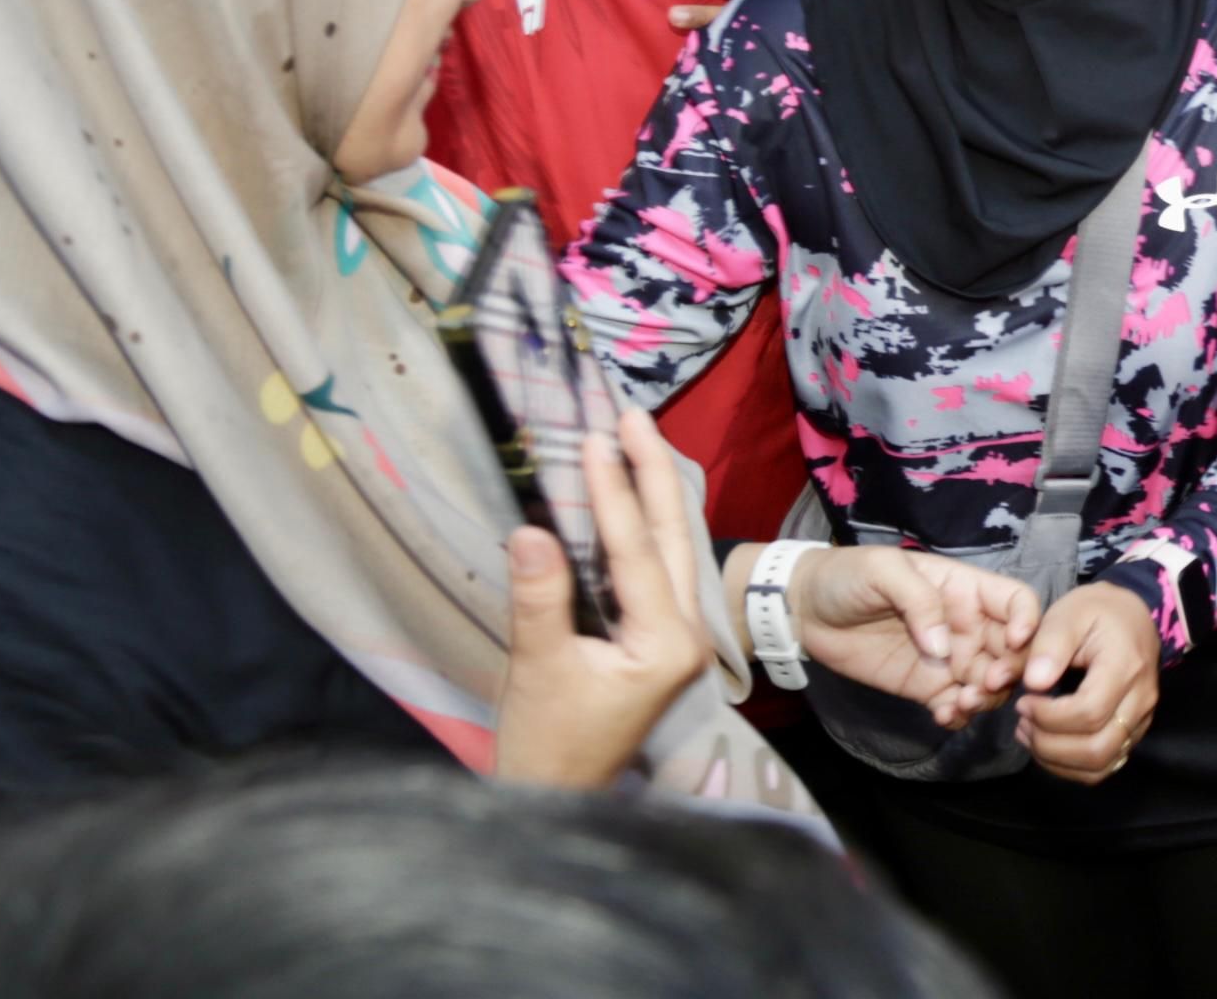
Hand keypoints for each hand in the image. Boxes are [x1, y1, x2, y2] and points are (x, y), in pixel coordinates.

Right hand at [492, 404, 711, 788]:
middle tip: (631, 415)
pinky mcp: (656, 642)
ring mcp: (674, 638)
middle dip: (652, 474)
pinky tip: (630, 497)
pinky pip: (654, 569)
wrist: (556, 801)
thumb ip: (540, 599)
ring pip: (668, 550)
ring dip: (651, 493)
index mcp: (665, 643)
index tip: (596, 440)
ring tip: (633, 439)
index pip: (637, 553)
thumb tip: (532, 530)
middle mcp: (684, 635)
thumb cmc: (547, 744)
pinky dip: (641, 527)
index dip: (614, 495)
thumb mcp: (540, 670)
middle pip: (671, 539)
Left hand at [793, 544, 1039, 727]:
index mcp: (965, 589)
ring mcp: (948, 659)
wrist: (805, 610)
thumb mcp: (883, 571)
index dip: (1027, 622)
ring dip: (988, 698)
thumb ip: (918, 601)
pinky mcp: (927, 687)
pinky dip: (961, 716)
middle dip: (1010, 670)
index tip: (1012, 644)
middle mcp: (966, 625)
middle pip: (1012, 650)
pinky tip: (944, 715)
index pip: (1016, 602)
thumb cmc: (847, 576)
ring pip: (990, 684)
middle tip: (985, 684)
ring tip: (962, 703)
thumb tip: (943, 648)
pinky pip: (958, 706)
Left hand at [1015, 582, 1160, 784]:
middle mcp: (1141, 700)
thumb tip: (1033, 683)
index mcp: (1125, 666)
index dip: (1049, 716)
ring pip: (1100, 764)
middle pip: (1096, 748)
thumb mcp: (1067, 614)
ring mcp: (1141, 720)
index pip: (1089, 712)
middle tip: (1022, 720)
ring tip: (1029, 733)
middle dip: (1049, 744)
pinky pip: (1103, 765)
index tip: (1023, 699)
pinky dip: (1070, 766)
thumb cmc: (1096, 612)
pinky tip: (1046, 744)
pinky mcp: (1132, 733)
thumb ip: (1047, 646)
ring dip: (1057, 759)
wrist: (1132, 616)